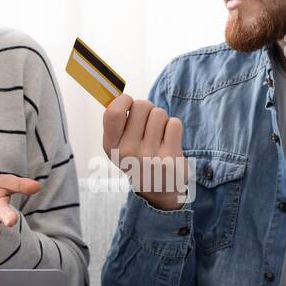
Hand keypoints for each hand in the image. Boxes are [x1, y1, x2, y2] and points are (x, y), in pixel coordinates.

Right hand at [102, 93, 187, 210]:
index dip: (124, 100)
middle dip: (147, 108)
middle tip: (148, 123)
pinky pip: (174, 123)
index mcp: (111, 146)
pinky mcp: (170, 158)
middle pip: (141, 105)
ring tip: (158, 136)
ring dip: (161, 120)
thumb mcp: (118, 145)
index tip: (129, 104)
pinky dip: (173, 128)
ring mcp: (149, 156)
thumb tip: (119, 94)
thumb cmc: (136, 158)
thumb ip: (115, 122)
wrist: (157, 190)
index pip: (114, 112)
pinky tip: (169, 142)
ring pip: (159, 113)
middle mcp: (128, 152)